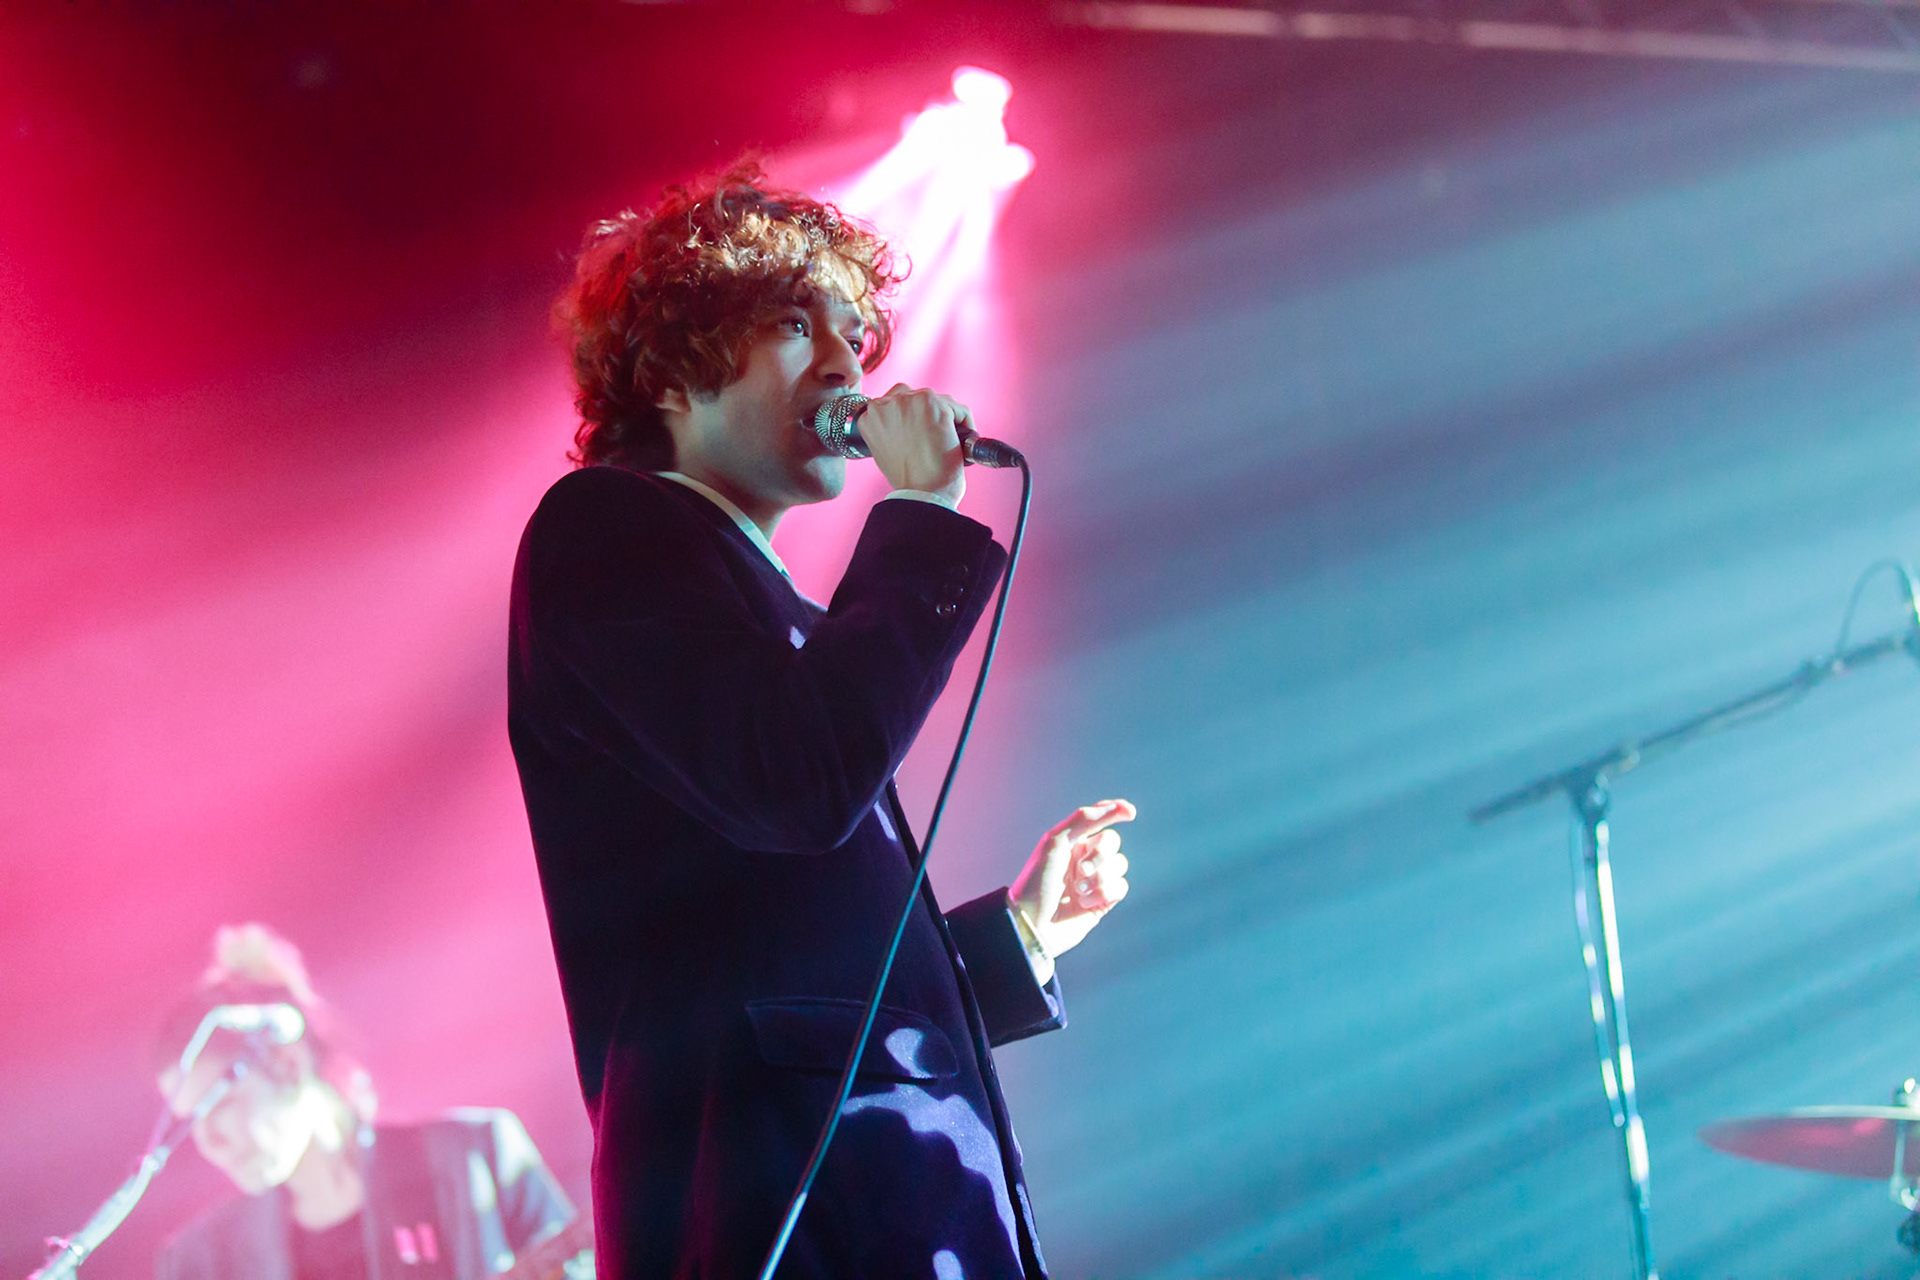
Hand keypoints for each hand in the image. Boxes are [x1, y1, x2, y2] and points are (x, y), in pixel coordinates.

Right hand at [854, 383, 968, 505]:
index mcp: (870, 414)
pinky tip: (961, 445)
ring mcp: (911, 401)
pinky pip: (959, 410)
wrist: (922, 495)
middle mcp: (887, 403)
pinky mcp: (935, 406)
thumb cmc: (908, 480)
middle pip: (919, 398)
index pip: (896, 403)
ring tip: (948, 444)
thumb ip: (893, 428)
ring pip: (940, 402)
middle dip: (931, 418)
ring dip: (948, 421)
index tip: (922, 434)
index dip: (913, 419)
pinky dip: (965, 425)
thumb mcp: (887, 449)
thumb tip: (914, 420)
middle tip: (937, 441)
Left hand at [1010, 799, 1136, 973]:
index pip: (1099, 818)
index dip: (1116, 811)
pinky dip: (1104, 893)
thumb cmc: (1038, 881)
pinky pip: (1120, 887)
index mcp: (1070, 841)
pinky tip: (1085, 903)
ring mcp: (1094, 880)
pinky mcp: (1102, 902)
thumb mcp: (1055, 842)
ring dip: (1100, 877)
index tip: (1130, 812)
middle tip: (1081, 870)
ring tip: (1078, 891)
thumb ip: (1084, 820)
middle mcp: (1083, 857)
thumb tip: (1119, 806)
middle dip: (1100, 854)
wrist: (1032, 924)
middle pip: (1112, 842)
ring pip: (1120, 865)